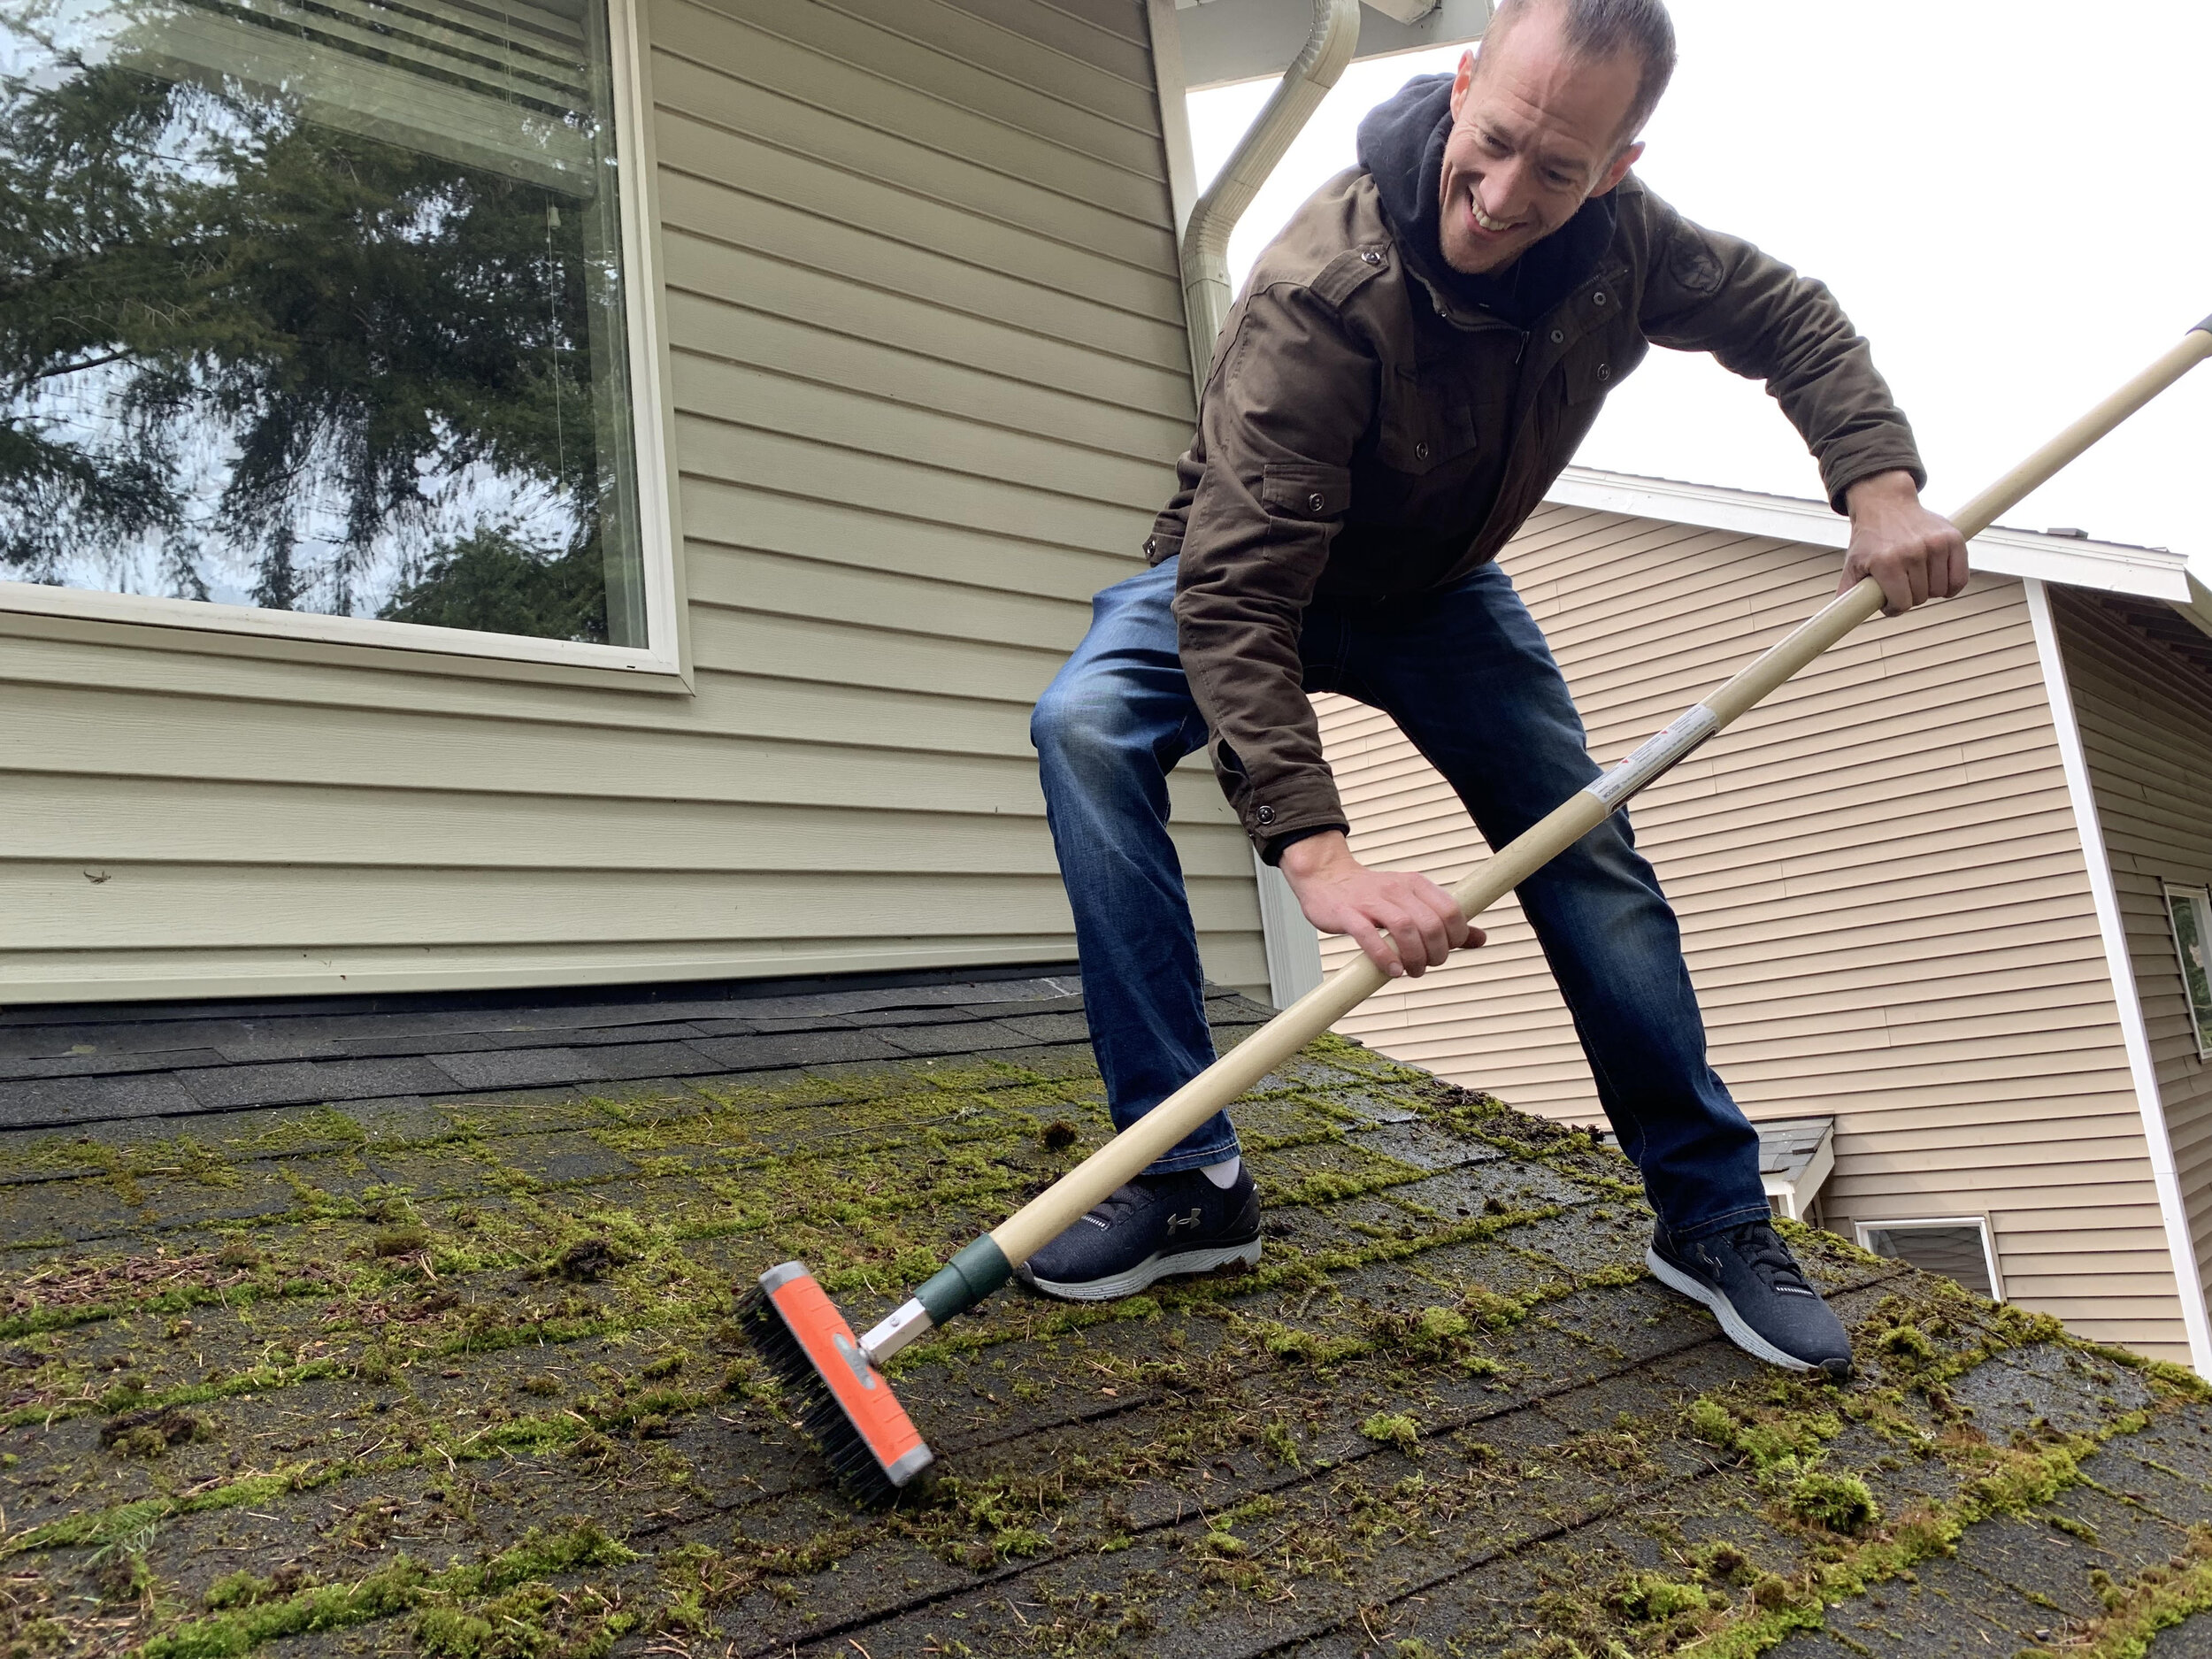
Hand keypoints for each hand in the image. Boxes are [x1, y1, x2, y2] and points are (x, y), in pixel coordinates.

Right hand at [1278, 831, 1482, 977]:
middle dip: (1436, 953)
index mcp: (1415, 885)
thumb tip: (1480, 939)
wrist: (1325, 877)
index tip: (1446, 950)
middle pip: (1431, 924)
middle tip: (1426, 965)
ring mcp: (1371, 902)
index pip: (1451, 911)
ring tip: (1411, 971)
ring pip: (1405, 929)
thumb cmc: (1370, 894)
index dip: (1456, 937)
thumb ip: (1444, 921)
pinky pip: (1370, 936)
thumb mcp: (1411, 901)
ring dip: (1414, 958)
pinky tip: (1392, 970)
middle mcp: (1396, 890)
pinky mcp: (1348, 914)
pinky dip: (1386, 957)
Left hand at [1841, 470, 1969, 615]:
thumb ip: (1847, 592)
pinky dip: (1951, 585)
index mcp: (1886, 562)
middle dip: (1909, 596)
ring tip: (1916, 576)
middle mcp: (1912, 552)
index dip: (1894, 607)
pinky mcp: (1953, 538)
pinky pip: (1959, 579)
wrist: (1886, 504)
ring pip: (1940, 590)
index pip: (1902, 604)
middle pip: (1920, 598)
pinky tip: (1939, 579)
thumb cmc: (1870, 539)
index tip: (1890, 601)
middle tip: (1901, 583)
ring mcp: (1935, 544)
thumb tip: (1841, 618)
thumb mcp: (1853, 564)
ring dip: (1929, 589)